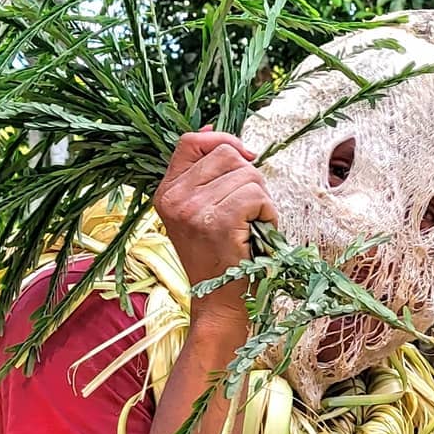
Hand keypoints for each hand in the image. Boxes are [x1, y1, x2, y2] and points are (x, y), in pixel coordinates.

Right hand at [154, 130, 277, 325]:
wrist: (219, 303)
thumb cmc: (219, 257)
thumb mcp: (200, 211)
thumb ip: (205, 174)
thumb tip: (213, 131)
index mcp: (166, 192)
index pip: (191, 141)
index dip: (222, 141)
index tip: (242, 158)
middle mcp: (174, 198)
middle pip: (227, 154)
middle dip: (248, 177)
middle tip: (245, 211)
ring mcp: (193, 209)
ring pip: (248, 174)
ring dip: (260, 199)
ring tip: (248, 226)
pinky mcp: (217, 221)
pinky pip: (257, 195)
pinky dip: (267, 213)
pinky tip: (255, 234)